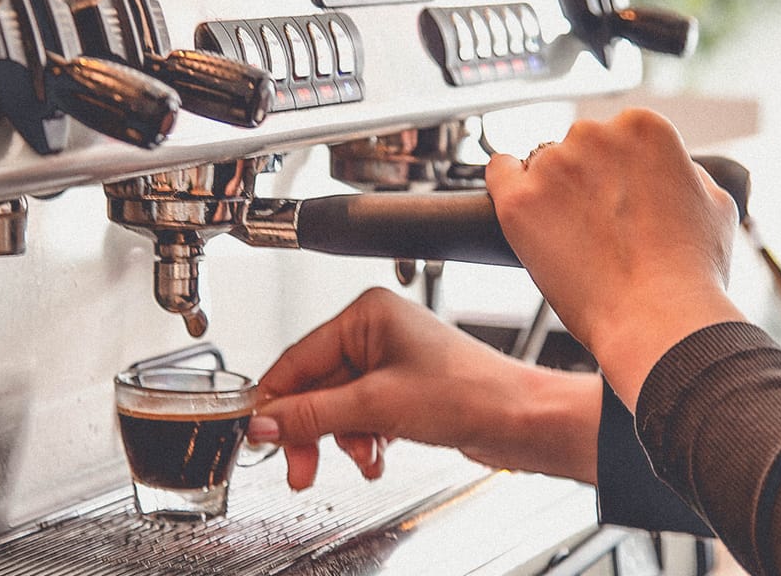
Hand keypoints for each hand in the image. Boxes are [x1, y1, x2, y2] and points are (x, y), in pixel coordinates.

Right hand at [251, 287, 601, 489]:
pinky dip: (363, 440)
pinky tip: (376, 456)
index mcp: (366, 314)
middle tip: (298, 466)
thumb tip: (266, 421)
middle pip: (316, 387)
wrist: (522, 421)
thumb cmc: (472, 391)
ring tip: (360, 457)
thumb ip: (313, 414)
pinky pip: (361, 417)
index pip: (299, 358)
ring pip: (338, 407)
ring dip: (342, 439)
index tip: (258, 432)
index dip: (277, 399)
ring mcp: (389, 362)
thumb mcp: (377, 405)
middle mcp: (375, 332)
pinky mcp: (402, 391)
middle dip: (311, 429)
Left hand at [485, 108, 744, 407]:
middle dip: (581, 180)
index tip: (616, 197)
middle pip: (573, 148)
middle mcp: (594, 135)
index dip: (614, 170)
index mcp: (643, 127)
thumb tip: (672, 169)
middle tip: (596, 224)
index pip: (612, 135)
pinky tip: (523, 209)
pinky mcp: (517, 199)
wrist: (657, 319)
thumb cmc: (689, 272)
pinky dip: (505, 185)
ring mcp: (552, 166)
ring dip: (549, 193)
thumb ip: (687, 172)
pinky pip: (497, 173)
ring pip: (538, 166)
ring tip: (573, 238)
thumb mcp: (716, 204)